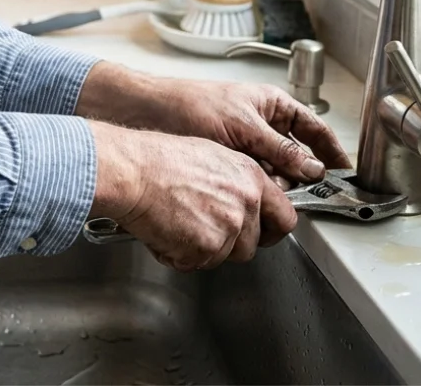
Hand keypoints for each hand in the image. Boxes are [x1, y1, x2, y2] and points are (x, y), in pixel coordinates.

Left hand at [78, 63, 349, 183]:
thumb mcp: (242, 127)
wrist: (147, 113)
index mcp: (273, 106)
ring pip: (274, 172)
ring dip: (272, 185)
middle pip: (295, 157)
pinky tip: (245, 194)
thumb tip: (310, 170)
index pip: (314, 129)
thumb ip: (278, 149)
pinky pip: (252, 179)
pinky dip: (253, 188)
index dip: (331, 151)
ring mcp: (246, 144)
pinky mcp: (229, 161)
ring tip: (261, 190)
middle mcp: (263, 125)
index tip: (344, 173)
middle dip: (295, 176)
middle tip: (293, 191)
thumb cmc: (191, 105)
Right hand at [88, 121, 297, 270]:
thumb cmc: (160, 159)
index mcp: (251, 178)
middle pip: (252, 245)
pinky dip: (180, 255)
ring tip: (179, 224)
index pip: (285, 217)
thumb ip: (237, 182)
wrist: (134, 172)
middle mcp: (246, 204)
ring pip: (224, 257)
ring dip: (203, 250)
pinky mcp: (206, 248)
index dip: (273, 230)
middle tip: (204, 230)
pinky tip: (166, 232)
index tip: (265, 234)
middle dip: (230, 244)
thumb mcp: (213, 156)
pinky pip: (197, 264)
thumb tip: (242, 200)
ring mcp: (228, 229)